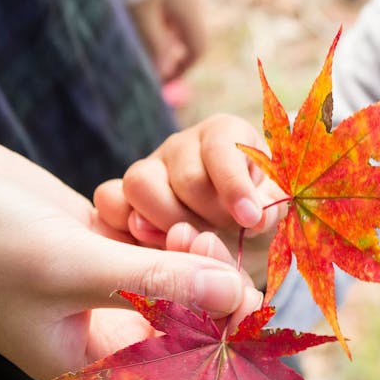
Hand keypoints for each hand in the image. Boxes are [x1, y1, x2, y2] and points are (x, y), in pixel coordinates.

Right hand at [0, 130, 262, 379]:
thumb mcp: (69, 267)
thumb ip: (154, 284)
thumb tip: (232, 295)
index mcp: (89, 364)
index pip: (176, 374)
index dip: (220, 343)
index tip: (246, 300)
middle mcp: (104, 333)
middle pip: (185, 325)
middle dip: (207, 289)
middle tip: (206, 244)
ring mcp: (106, 290)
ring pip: (175, 282)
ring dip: (187, 255)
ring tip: (177, 227)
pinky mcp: (106, 251)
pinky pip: (156, 250)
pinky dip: (162, 233)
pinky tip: (149, 216)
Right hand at [94, 114, 286, 280]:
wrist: (231, 222)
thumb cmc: (254, 208)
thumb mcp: (270, 205)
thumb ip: (270, 206)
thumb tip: (257, 215)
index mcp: (223, 134)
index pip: (222, 148)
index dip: (235, 185)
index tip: (249, 218)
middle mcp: (182, 145)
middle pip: (187, 178)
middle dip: (210, 215)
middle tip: (224, 234)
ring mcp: (149, 167)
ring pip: (141, 183)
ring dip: (169, 222)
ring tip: (190, 240)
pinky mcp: (122, 193)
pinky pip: (109, 200)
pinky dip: (126, 225)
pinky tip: (155, 245)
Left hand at [129, 0, 205, 81]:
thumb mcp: (143, 16)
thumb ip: (155, 45)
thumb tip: (164, 73)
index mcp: (190, 14)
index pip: (197, 51)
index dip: (183, 69)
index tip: (165, 80)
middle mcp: (192, 6)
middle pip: (191, 40)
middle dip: (176, 57)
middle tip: (156, 69)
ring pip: (182, 29)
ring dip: (169, 44)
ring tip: (148, 49)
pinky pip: (175, 17)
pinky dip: (165, 28)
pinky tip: (146, 25)